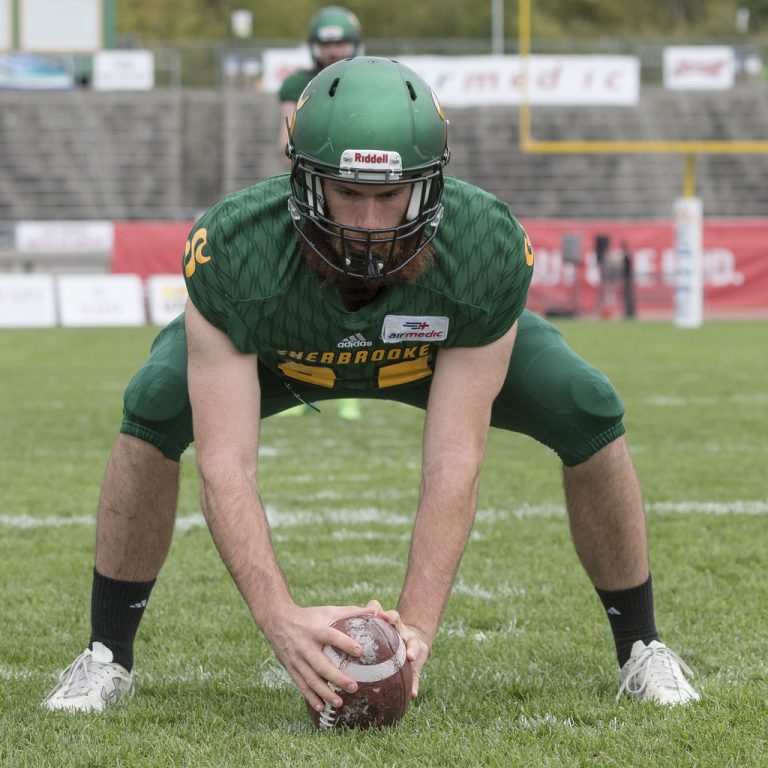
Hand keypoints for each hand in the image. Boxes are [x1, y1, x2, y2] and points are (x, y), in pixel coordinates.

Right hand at [260, 603, 376, 712]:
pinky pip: (300, 685)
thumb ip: (351, 612)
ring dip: (324, 692)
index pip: (331, 636)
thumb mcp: (328, 610)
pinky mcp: (290, 668)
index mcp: (316, 630)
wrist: (277, 620)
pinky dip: (310, 697)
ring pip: (310, 679)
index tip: (360, 651)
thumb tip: (376, 611)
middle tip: (354, 687)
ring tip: (340, 703)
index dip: (344, 643)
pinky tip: (321, 707)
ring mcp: (296, 659)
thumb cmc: (309, 616)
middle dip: (336, 677)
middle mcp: (305, 645)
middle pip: (321, 664)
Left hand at [364, 600, 430, 698]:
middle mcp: (406, 635)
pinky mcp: (416, 667)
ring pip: (415, 650)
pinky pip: (416, 676)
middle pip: (409, 635)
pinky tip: (413, 693)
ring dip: (413, 654)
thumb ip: (371, 614)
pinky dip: (415, 685)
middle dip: (409, 643)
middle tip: (405, 647)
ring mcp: (413, 649)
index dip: (387, 615)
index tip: (380, 615)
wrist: (409, 644)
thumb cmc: (386, 632)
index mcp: (395, 625)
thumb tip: (368, 609)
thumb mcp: (379, 624)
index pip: (392, 617)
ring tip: (411, 659)